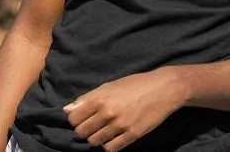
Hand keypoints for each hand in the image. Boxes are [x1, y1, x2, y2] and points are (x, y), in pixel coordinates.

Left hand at [63, 68, 187, 150]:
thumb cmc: (134, 85)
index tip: (83, 118)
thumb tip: (67, 110)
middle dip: (84, 131)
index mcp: (99, 98)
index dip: (76, 120)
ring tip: (103, 132)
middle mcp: (107, 112)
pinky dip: (108, 145)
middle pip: (82, 132)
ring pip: (94, 141)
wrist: (162, 89)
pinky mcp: (132, 135)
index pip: (74, 118)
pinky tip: (112, 138)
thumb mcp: (108, 86)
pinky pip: (111, 148)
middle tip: (93, 126)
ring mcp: (120, 125)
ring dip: (96, 138)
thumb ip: (87, 98)